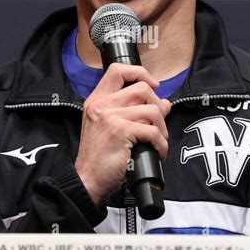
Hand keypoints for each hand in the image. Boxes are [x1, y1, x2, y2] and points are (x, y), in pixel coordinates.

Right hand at [74, 63, 171, 205]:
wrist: (87, 179)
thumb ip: (129, 110)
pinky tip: (158, 151)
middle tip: (158, 122)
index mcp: (97, 100)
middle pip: (142, 88)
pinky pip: (153, 131)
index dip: (139, 73)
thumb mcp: (107, 126)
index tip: (152, 85)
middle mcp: (102, 104)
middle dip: (158, 106)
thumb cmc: (98, 156)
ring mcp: (111, 117)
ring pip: (152, 110)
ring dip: (162, 127)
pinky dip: (161, 143)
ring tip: (158, 140)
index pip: (118, 70)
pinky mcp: (121, 131)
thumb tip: (163, 102)